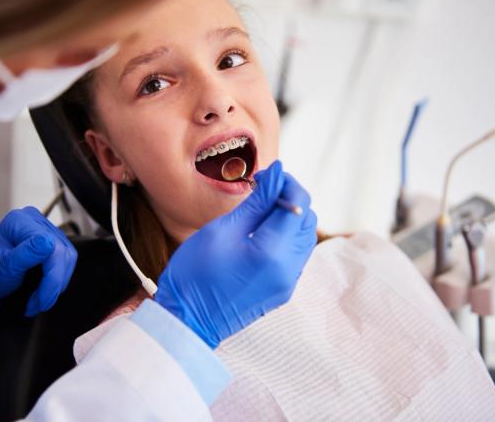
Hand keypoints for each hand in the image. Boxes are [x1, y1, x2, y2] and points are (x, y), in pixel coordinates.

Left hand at [0, 206, 77, 315]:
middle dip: (54, 284)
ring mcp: (45, 230)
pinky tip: (46, 289)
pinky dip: (58, 278)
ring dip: (58, 283)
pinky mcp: (51, 241)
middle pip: (63, 253)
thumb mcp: (5, 266)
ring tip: (41, 299)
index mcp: (21, 221)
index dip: (52, 278)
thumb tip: (48, 243)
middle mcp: (35, 220)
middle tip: (41, 304)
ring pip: (68, 258)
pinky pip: (66, 260)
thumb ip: (27, 253)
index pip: (52, 249)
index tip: (42, 300)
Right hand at [155, 161, 317, 347]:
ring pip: (304, 236)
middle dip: (289, 198)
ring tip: (260, 211)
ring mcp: (288, 281)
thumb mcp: (223, 230)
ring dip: (289, 217)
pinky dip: (286, 236)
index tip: (264, 176)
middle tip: (261, 191)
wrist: (187, 321)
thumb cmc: (195, 273)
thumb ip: (257, 202)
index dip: (285, 182)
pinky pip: (296, 254)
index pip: (298, 203)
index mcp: (273, 250)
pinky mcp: (282, 289)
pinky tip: (261, 233)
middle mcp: (288, 268)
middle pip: (307, 219)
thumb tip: (278, 174)